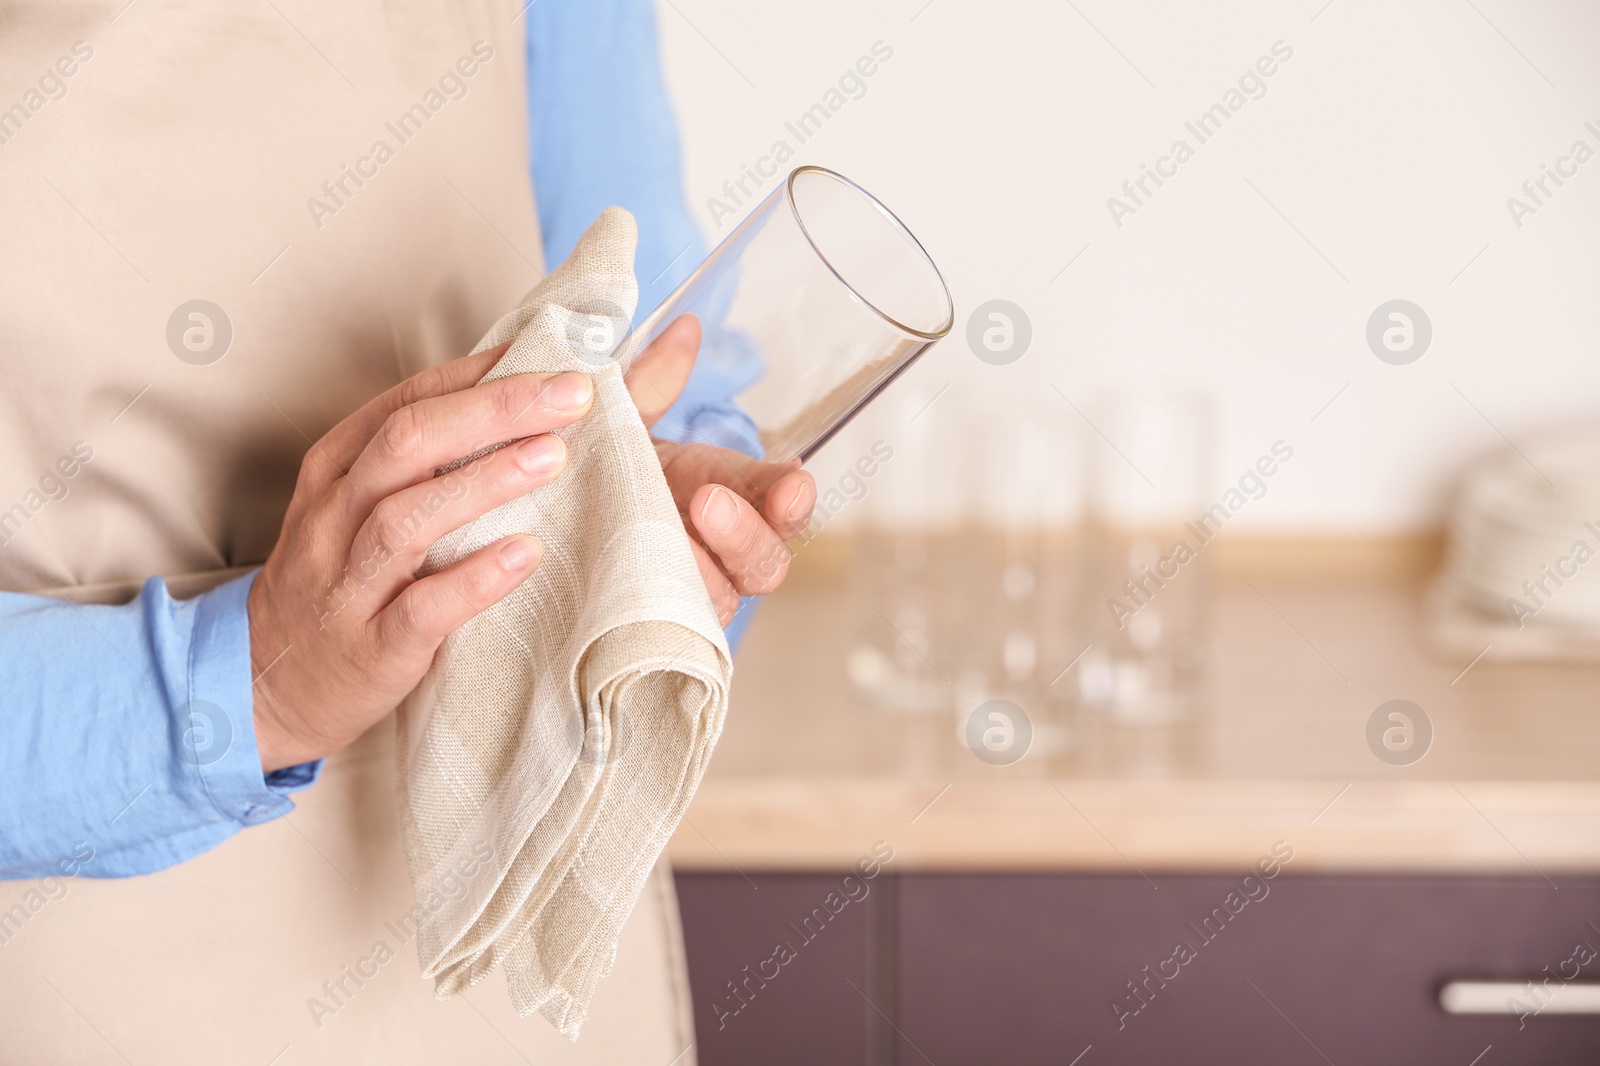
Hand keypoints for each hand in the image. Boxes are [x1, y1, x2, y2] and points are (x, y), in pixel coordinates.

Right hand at [248, 346, 592, 771]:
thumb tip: (521, 404)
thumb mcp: (363, 510)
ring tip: (553, 457)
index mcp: (338, 470)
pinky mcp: (371, 648)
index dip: (479, 376)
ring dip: (484, 482)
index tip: (551, 356)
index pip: (408, 402)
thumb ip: (429, 463)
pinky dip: (474, 578)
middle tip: (571, 394)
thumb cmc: (343, 585)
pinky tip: (526, 554)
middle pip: (408, 444)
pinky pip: (420, 608)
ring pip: (407, 518)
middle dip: (494, 411)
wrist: (272, 689)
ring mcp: (346, 584)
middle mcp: (334, 517)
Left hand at [624, 315, 816, 625]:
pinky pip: (672, 634)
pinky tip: (638, 603)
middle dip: (746, 534)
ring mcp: (695, 594)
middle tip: (708, 500)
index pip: (785, 503)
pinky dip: (661, 621)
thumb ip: (653, 381)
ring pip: (723, 603)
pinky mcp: (657, 627)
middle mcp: (727, 552)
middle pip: (766, 562)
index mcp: (738, 497)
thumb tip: (683, 328)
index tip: (791, 478)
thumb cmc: (608, 463)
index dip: (792, 496)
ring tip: (666, 548)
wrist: (557, 513)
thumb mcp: (625, 418)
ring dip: (702, 578)